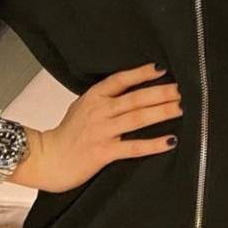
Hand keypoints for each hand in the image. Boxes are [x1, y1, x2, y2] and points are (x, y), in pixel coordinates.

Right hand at [11, 63, 181, 192]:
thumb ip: (104, 96)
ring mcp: (102, 131)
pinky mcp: (103, 152)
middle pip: (136, 98)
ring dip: (161, 112)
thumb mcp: (82, 106)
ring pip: (137, 118)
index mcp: (94, 96)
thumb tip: (129, 86)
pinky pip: (133, 147)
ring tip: (181, 108)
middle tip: (183, 89)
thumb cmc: (67, 133)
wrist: (45, 159)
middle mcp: (100, 110)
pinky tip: (170, 141)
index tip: (162, 68)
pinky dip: (153, 144)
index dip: (142, 73)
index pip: (121, 79)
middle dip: (161, 92)